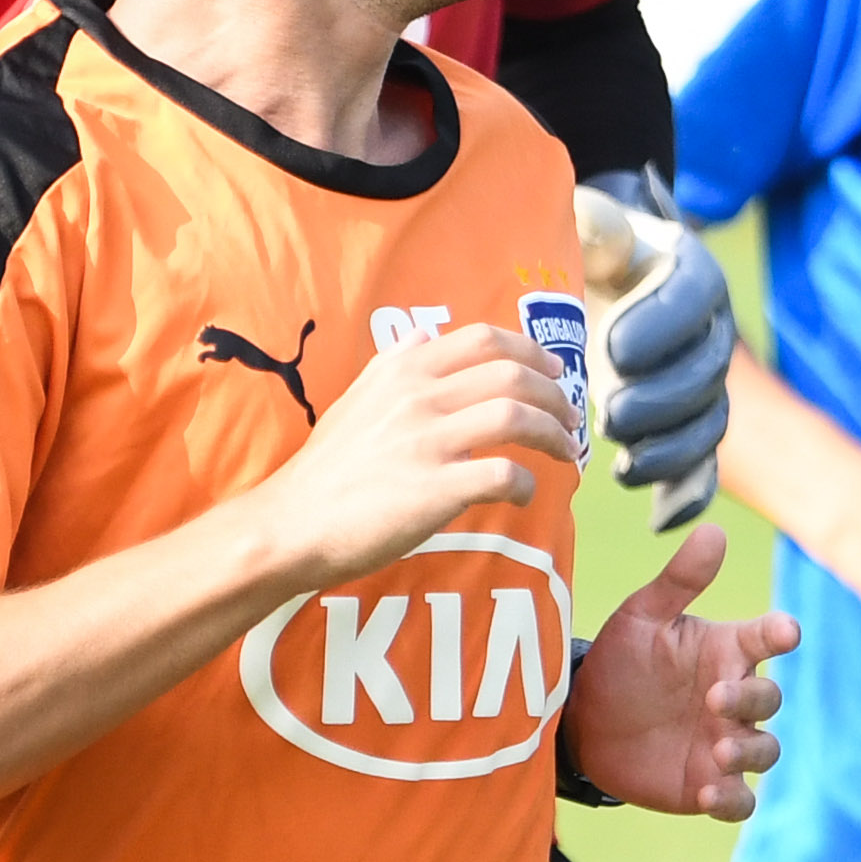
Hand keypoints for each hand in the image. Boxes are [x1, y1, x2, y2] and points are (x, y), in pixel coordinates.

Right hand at [251, 321, 578, 587]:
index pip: (485, 340)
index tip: (554, 371)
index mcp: (403, 370)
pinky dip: (524, 483)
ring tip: (564, 451)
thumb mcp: (353, 400)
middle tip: (570, 418)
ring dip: (553, 434)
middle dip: (555, 394)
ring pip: (516, 417)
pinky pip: (502, 474)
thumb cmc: (326, 469)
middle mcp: (418, 397)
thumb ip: (391, 367)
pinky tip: (522, 493)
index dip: (532, 352)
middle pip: (513, 376)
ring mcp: (426, 442)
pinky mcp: (434, 489)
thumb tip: (423, 337)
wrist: (290, 525)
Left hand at [567, 523, 796, 818]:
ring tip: (718, 753)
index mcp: (727, 653)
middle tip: (715, 698)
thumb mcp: (642, 618)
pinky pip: (740, 799)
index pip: (766, 639)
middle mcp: (735, 698)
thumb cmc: (620, 662)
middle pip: (768, 699)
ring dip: (748, 752)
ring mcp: (727, 744)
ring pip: (764, 750)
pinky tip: (710, 793)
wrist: (582, 724)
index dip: (779, 635)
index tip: (784, 632)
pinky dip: (734, 799)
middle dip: (750, 700)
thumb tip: (714, 529)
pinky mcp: (709, 786)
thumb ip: (679, 581)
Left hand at [579, 178, 733, 512]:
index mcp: (694, 278)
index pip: (691, 300)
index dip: (660, 327)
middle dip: (661, 400)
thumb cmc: (594, 259)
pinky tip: (658, 518)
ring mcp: (705, 386)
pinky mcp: (688, 428)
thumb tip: (595, 226)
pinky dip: (686, 494)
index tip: (612, 347)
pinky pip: (702, 466)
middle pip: (704, 373)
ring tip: (623, 463)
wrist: (605, 290)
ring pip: (707, 424)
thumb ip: (596, 228)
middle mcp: (711, 334)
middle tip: (612, 413)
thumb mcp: (594, 231)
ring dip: (670, 450)